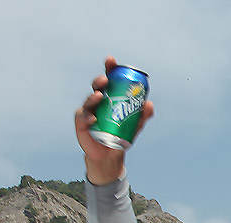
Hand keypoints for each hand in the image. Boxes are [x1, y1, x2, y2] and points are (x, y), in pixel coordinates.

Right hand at [74, 56, 153, 184]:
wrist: (110, 154)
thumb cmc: (122, 135)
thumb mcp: (135, 125)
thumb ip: (142, 116)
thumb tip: (149, 104)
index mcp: (110, 97)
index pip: (109, 80)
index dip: (109, 69)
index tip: (111, 60)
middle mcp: (97, 102)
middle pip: (96, 87)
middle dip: (100, 81)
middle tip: (105, 80)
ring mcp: (88, 111)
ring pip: (89, 101)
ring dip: (93, 97)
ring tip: (99, 96)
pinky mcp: (81, 123)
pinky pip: (83, 118)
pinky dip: (88, 117)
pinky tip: (93, 118)